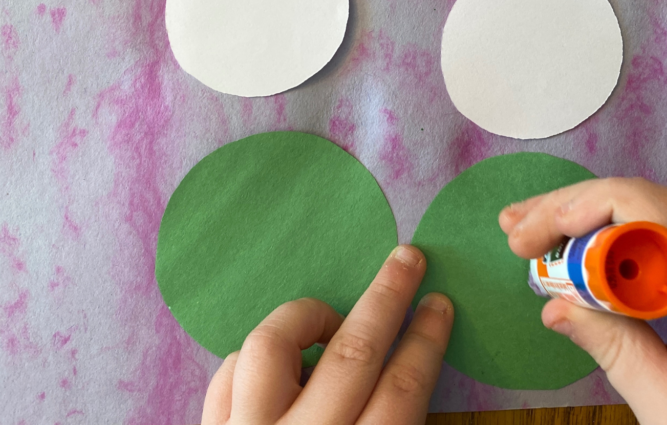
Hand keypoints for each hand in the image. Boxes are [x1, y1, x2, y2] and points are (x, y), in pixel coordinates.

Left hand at [201, 245, 452, 424]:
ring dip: (306, 321)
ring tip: (329, 324)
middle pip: (351, 355)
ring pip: (271, 348)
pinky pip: (226, 375)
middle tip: (408, 258)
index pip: (402, 389)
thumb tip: (405, 367)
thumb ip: (390, 423)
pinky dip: (255, 359)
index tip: (439, 303)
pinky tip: (281, 364)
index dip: (426, 340)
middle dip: (386, 298)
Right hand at [500, 178, 666, 424]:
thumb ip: (620, 357)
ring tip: (533, 230)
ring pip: (665, 207)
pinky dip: (626, 230)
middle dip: (578, 205)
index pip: (664, 223)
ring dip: (596, 211)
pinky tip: (587, 248)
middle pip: (657, 201)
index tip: (534, 252)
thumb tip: (556, 305)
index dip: (592, 219)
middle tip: (512, 229)